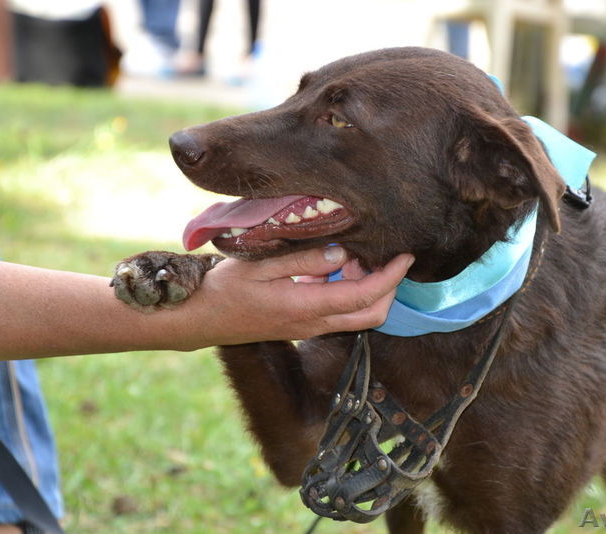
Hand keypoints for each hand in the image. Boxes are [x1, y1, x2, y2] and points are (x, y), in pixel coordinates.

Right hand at [182, 247, 413, 345]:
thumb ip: (305, 259)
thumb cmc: (225, 289)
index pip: (364, 296)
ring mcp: (310, 328)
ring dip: (367, 288)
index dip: (390, 277)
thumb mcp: (262, 266)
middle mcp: (314, 324)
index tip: (405, 256)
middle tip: (385, 256)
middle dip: (389, 288)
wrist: (200, 320)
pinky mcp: (303, 326)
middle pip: (372, 315)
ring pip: (357, 315)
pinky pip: (339, 312)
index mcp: (306, 308)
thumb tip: (343, 253)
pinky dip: (348, 291)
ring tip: (353, 255)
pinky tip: (332, 267)